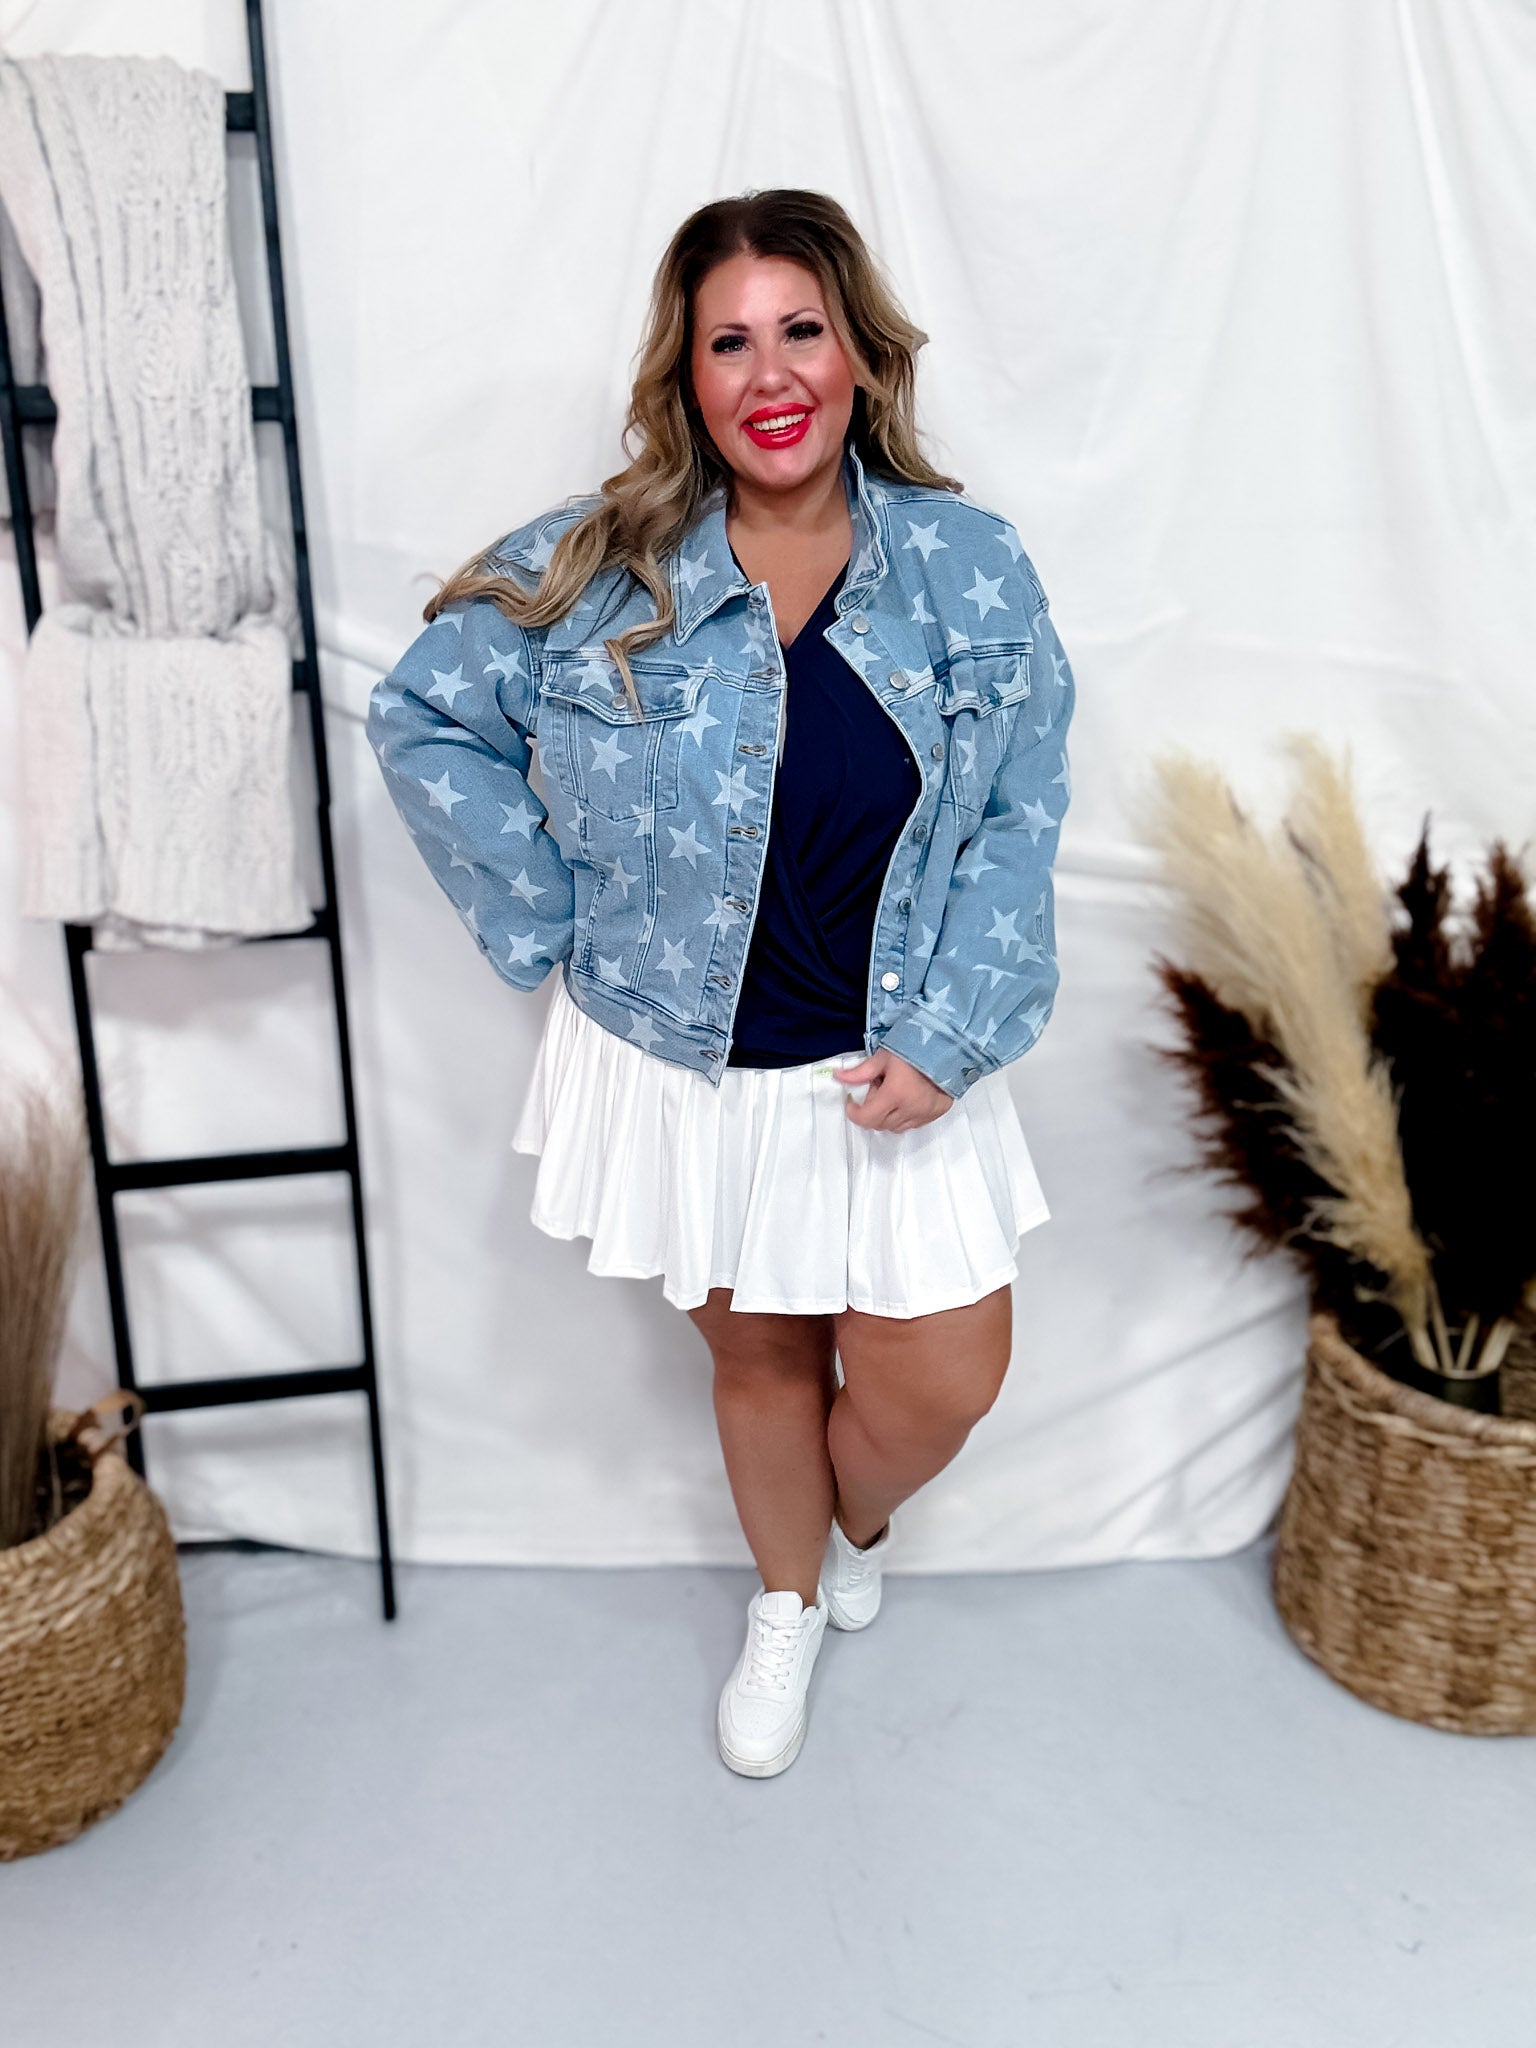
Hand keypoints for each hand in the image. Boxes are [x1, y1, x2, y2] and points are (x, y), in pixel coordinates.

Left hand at [834, 1048, 953, 1130]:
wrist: (948, 1049)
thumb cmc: (915, 1050)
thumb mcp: (884, 1058)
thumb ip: (860, 1072)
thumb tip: (838, 1077)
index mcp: (895, 1094)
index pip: (867, 1118)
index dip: (855, 1113)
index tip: (852, 1104)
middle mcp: (910, 1109)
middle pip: (880, 1124)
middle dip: (872, 1110)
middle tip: (878, 1089)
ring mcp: (924, 1114)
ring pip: (896, 1127)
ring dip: (888, 1116)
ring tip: (893, 1093)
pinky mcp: (935, 1114)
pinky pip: (912, 1125)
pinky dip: (904, 1117)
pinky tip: (906, 1099)